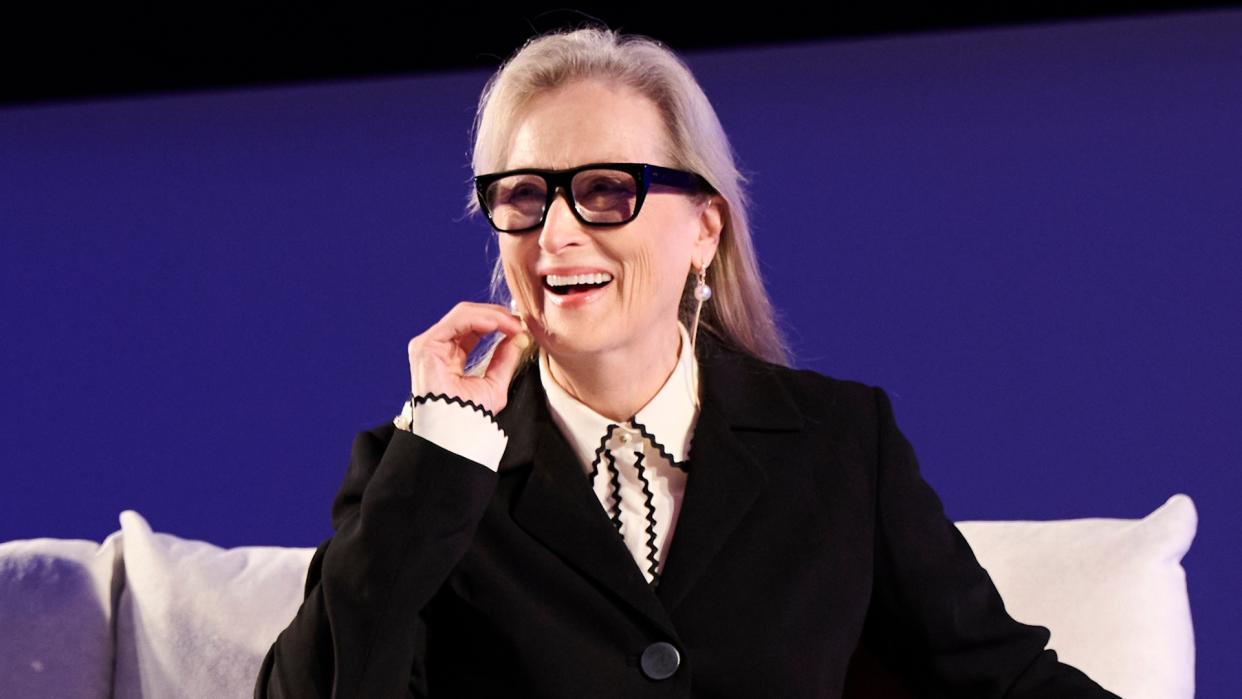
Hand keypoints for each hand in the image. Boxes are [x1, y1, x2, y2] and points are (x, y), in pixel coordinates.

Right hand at [407, 302, 530, 414]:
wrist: (454, 433)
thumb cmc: (470, 416)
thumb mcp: (494, 383)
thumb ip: (504, 358)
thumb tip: (519, 336)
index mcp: (449, 354)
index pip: (473, 326)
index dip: (498, 322)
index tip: (522, 328)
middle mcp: (436, 346)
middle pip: (468, 315)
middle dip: (497, 315)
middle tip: (520, 323)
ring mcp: (429, 344)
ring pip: (463, 313)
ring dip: (493, 316)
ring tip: (513, 325)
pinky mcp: (426, 345)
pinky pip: (457, 321)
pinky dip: (480, 318)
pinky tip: (498, 325)